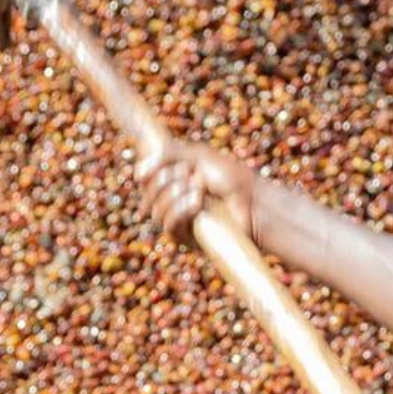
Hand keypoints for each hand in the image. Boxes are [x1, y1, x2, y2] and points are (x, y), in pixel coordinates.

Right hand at [137, 140, 257, 245]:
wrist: (254, 202)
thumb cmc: (231, 178)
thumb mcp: (197, 156)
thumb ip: (167, 154)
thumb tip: (138, 172)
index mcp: (173, 181)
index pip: (145, 178)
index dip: (153, 169)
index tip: (177, 163)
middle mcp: (173, 201)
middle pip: (147, 193)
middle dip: (166, 180)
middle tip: (191, 174)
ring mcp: (180, 221)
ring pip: (156, 210)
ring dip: (175, 195)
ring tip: (199, 189)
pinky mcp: (189, 239)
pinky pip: (168, 226)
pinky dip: (180, 211)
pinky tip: (197, 203)